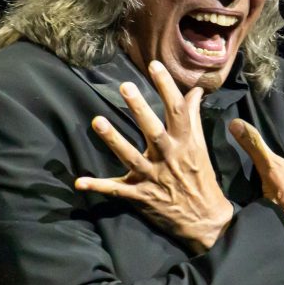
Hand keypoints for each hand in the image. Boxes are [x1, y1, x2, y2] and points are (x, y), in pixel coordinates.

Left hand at [74, 60, 233, 253]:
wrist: (205, 220)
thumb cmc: (201, 177)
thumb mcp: (200, 146)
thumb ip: (193, 117)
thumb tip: (195, 91)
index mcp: (185, 143)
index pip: (177, 110)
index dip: (166, 87)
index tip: (154, 65)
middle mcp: (169, 157)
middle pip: (153, 130)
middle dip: (139, 109)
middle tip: (125, 86)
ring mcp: (153, 177)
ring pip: (131, 156)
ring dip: (113, 140)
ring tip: (97, 121)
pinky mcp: (141, 195)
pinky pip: (116, 189)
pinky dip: (98, 186)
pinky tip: (79, 182)